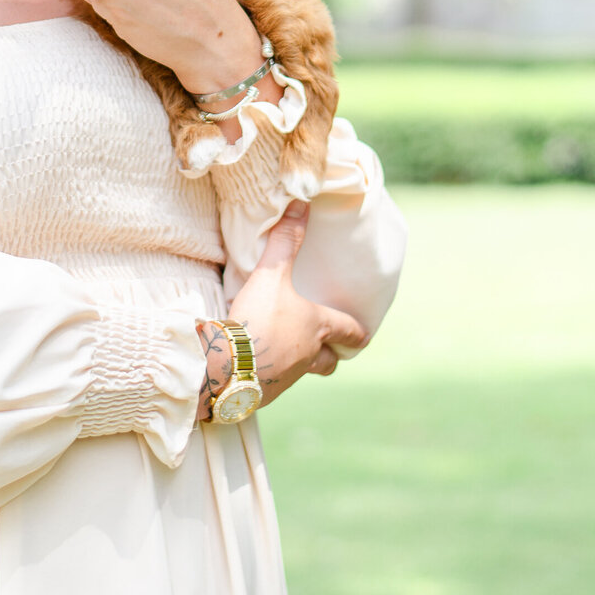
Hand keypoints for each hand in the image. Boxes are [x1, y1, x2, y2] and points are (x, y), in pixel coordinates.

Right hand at [221, 202, 367, 405]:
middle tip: (326, 346)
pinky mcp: (266, 391)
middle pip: (330, 361)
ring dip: (300, 361)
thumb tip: (301, 203)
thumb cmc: (259, 317)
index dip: (358, 333)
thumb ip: (285, 241)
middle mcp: (309, 355)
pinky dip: (272, 371)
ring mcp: (289, 376)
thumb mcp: (271, 274)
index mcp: (318, 326)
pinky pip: (275, 381)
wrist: (229, 365)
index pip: (350, 332)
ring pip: (303, 371)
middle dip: (331, 354)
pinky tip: (257, 360)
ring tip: (285, 348)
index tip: (364, 335)